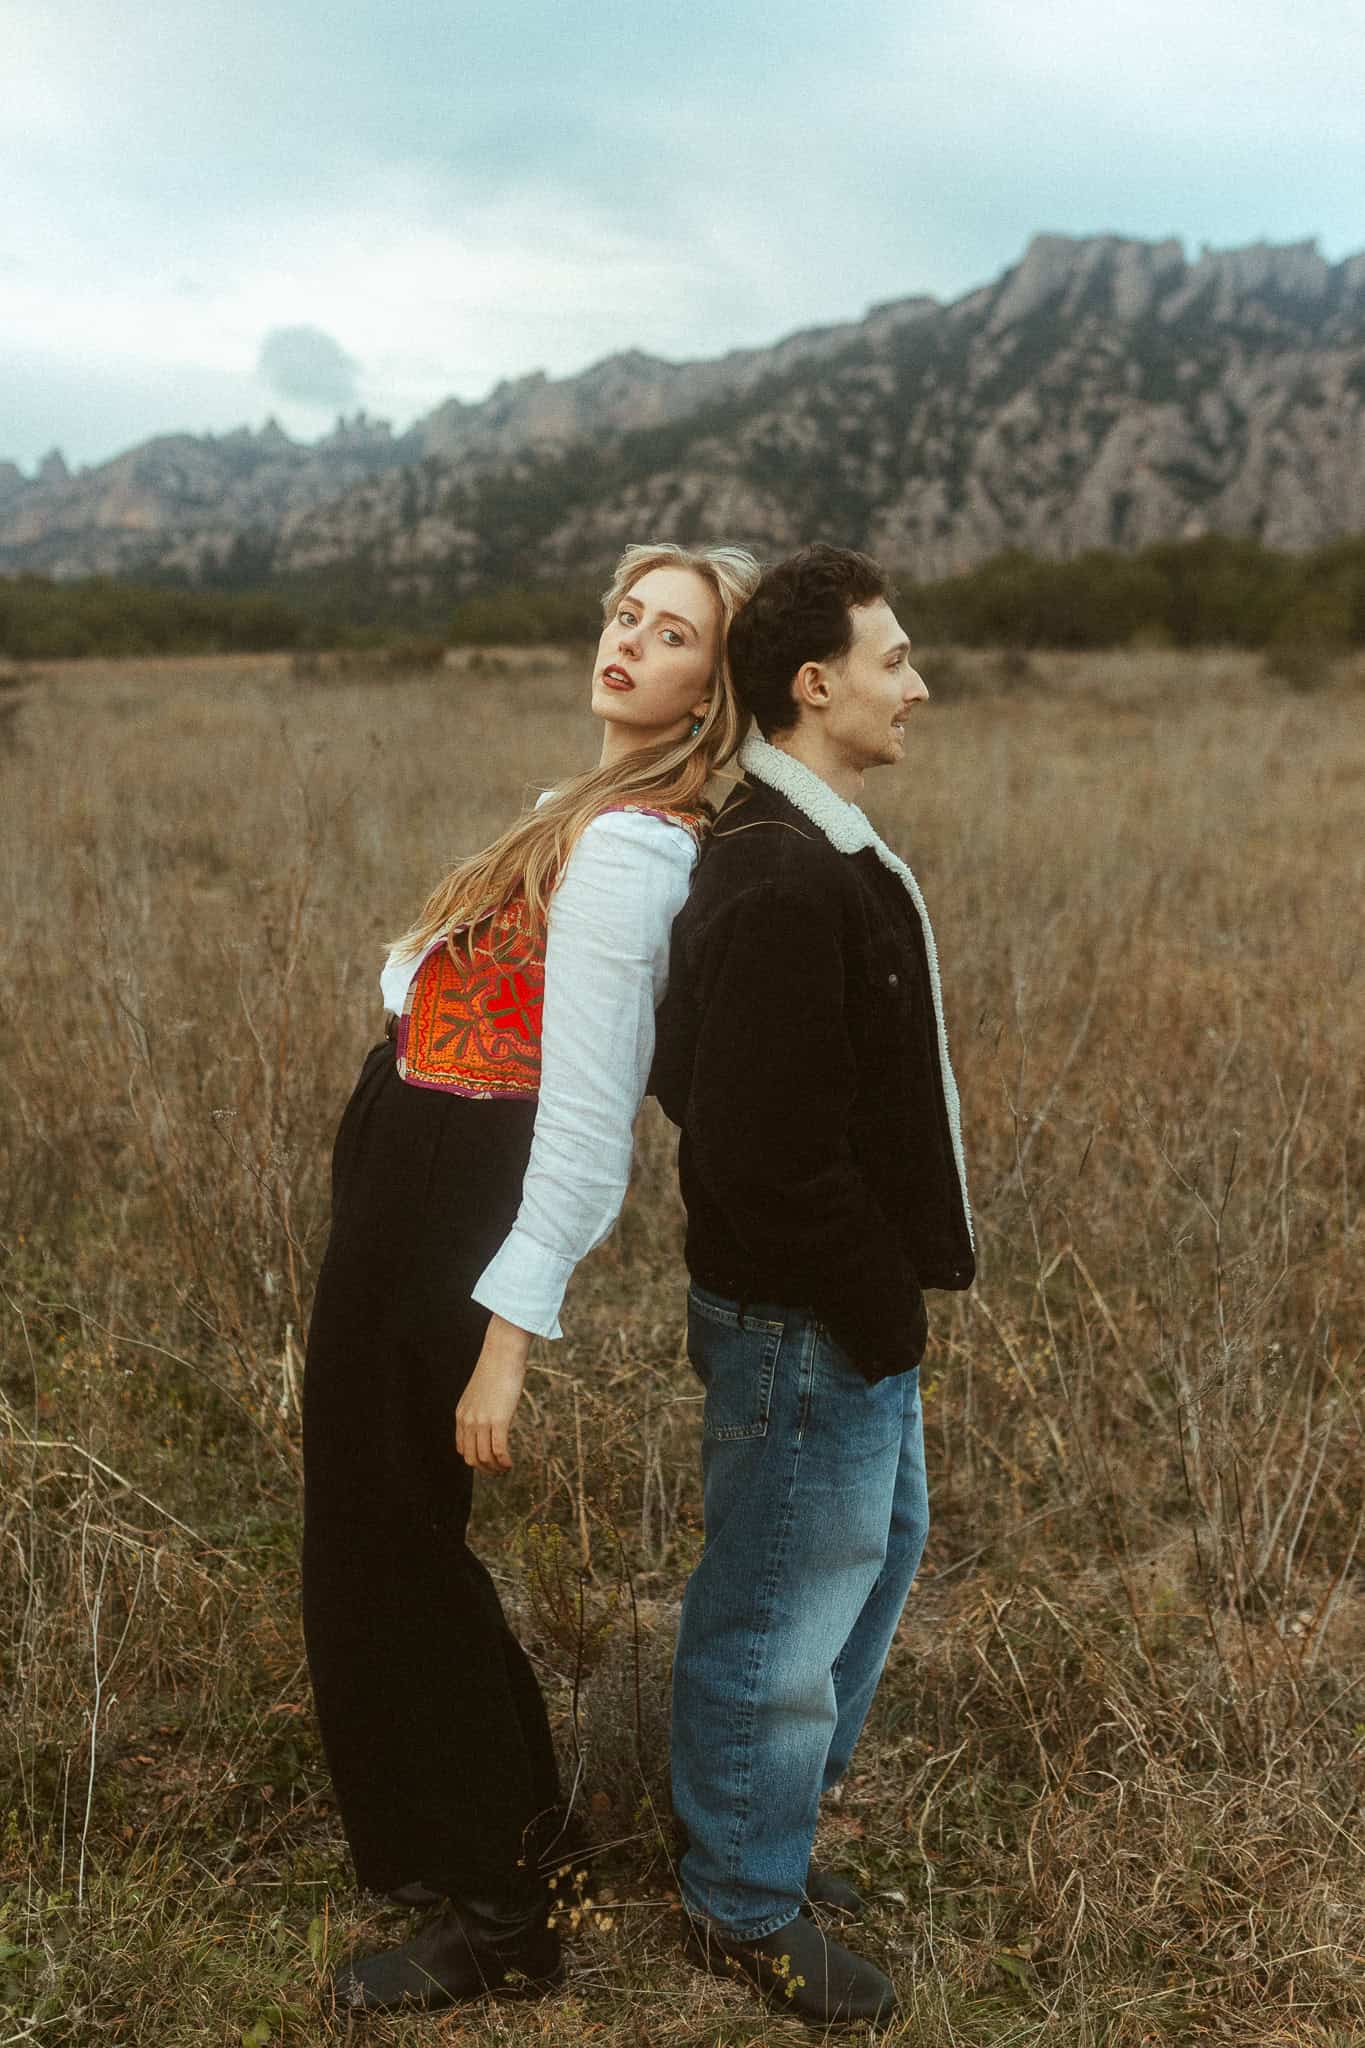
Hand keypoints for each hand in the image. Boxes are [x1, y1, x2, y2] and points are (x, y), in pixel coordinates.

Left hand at [456, 1315, 533, 1474]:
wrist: (501, 1354)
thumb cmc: (495, 1369)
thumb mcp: (479, 1392)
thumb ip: (479, 1407)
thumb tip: (489, 1415)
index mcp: (461, 1415)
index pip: (462, 1448)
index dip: (475, 1460)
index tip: (488, 1461)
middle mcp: (468, 1421)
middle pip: (471, 1458)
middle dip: (485, 1469)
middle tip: (498, 1471)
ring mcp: (482, 1421)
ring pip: (484, 1458)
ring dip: (495, 1469)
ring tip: (506, 1468)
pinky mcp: (498, 1420)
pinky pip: (498, 1450)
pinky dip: (504, 1462)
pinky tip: (510, 1463)